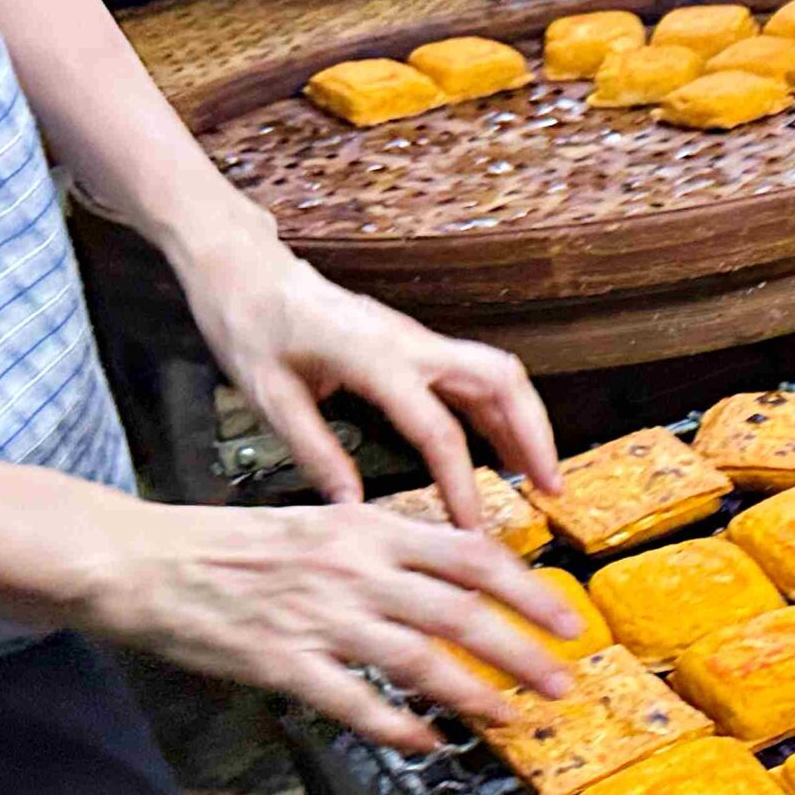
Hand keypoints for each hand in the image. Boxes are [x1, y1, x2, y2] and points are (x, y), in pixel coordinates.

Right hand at [77, 493, 580, 752]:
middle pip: (462, 613)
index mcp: (368, 530)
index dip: (528, 591)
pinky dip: (401, 727)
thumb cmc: (232, 545)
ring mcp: (320, 619)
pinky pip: (358, 704)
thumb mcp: (321, 525)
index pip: (471, 556)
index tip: (567, 621)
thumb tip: (454, 567)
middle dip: (523, 652)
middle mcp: (354, 571)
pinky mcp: (283, 664)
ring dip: (477, 694)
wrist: (140, 560)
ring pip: (422, 661)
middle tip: (561, 682)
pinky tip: (431, 743)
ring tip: (513, 717)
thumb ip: (384, 546)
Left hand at [174, 231, 559, 529]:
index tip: (471, 524)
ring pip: (499, 374)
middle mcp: (411, 343)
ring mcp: (419, 339)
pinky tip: (502, 447)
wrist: (245, 270)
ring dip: (528, 422)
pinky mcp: (416, 343)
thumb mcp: (268, 396)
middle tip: (549, 488)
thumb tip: (353, 507)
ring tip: (539, 474)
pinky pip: (476, 374)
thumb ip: (315, 452)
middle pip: (502, 383)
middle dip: (534, 436)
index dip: (461, 483)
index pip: (438, 430)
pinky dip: (502, 411)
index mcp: (374, 358)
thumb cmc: (249, 323)